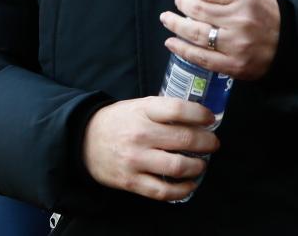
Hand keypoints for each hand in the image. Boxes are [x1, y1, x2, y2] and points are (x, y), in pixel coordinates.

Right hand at [82, 96, 220, 201]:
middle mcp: (140, 134)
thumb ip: (164, 110)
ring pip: (178, 167)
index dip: (200, 114)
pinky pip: (163, 191)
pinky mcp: (131, 181)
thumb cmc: (118, 121)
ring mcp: (135, 159)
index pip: (178, 109)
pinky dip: (183, 189)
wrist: (83, 140)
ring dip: (198, 166)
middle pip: (184, 139)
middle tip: (213, 144)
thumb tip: (199, 116)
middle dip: (207, 142)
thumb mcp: (138, 105)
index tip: (210, 118)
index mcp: (142, 110)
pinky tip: (190, 184)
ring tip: (202, 164)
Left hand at [160, 0, 280, 80]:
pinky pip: (201, 57)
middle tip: (178, 4)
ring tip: (167, 20)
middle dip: (181, 6)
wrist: (287, 41)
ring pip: (196, 34)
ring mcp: (237, 44)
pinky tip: (171, 42)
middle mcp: (241, 20)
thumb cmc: (262, 9)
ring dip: (175, 26)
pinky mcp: (234, 65)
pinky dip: (182, 49)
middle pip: (197, 11)